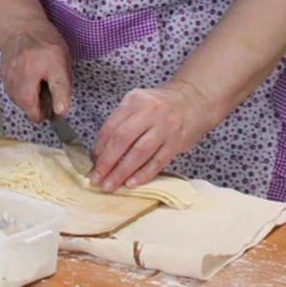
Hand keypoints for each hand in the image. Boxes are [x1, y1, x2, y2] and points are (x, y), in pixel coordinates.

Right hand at [0, 22, 71, 122]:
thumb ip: (63, 82)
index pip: (57, 82)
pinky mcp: (3, 74)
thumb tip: (60, 107)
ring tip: (35, 99)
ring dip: (27, 106)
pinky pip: (11, 94)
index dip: (60, 99)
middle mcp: (30, 65)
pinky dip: (19, 98)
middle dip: (37, 112)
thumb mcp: (63, 58)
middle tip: (45, 111)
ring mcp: (13, 70)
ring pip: (18, 100)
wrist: (20, 28)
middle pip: (28, 99)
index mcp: (51, 59)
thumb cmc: (46, 44)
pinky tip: (25, 90)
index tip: (60, 111)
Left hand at [88, 82, 213, 192]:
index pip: (111, 127)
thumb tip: (100, 154)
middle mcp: (149, 112)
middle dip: (106, 163)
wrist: (193, 101)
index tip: (92, 164)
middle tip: (96, 179)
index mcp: (134, 101)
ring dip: (122, 172)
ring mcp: (164, 127)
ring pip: (139, 153)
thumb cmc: (159, 106)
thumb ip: (121, 123)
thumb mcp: (138, 104)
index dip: (99, 148)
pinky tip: (131, 183)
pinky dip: (143, 174)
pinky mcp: (176, 142)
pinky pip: (157, 162)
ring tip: (110, 186)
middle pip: (122, 140)